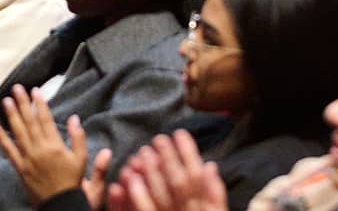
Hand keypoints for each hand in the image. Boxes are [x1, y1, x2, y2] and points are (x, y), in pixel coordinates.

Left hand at [0, 85, 111, 207]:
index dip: (39, 104)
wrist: (59, 205)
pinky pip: (9, 151)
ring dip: (11, 115)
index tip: (35, 90)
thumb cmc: (72, 182)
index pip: (45, 119)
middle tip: (17, 88)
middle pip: (29, 121)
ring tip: (6, 100)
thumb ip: (78, 137)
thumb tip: (74, 118)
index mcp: (54, 145)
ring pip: (18, 132)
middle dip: (23, 103)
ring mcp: (27, 159)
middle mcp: (39, 149)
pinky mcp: (20, 168)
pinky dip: (1, 139)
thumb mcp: (81, 159)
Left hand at [107, 131, 226, 210]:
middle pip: (177, 184)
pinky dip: (132, 201)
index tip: (178, 134)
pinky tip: (121, 183)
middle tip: (156, 140)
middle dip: (167, 159)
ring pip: (159, 199)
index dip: (187, 154)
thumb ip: (216, 195)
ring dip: (149, 175)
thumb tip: (210, 166)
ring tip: (139, 155)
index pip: (197, 177)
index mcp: (208, 210)